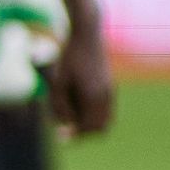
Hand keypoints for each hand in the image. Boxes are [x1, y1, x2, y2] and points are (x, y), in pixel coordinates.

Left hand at [45, 22, 113, 136]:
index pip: (89, 128)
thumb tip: (63, 127)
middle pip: (100, 128)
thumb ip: (60, 105)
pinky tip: (74, 100)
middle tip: (64, 126)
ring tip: (67, 111)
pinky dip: (91, 112)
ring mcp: (111, 91)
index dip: (74, 135)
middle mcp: (107, 97)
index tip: (60, 135)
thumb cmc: (68, 56)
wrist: (87, 33)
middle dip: (83, 131)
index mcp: (95, 97)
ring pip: (104, 119)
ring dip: (88, 122)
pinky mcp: (110, 85)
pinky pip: (104, 109)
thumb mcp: (58, 81)